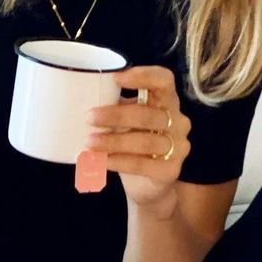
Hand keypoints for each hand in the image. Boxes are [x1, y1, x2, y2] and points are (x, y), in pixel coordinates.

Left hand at [84, 65, 190, 212]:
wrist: (147, 185)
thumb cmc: (133, 143)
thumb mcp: (126, 121)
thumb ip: (116, 107)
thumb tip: (83, 96)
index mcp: (167, 102)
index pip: (164, 81)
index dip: (144, 76)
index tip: (116, 79)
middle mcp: (178, 122)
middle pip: (149, 113)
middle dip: (116, 115)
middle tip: (89, 118)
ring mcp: (178, 147)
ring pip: (145, 141)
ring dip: (113, 141)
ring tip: (89, 142)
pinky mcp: (170, 170)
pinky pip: (142, 163)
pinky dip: (118, 161)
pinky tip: (101, 160)